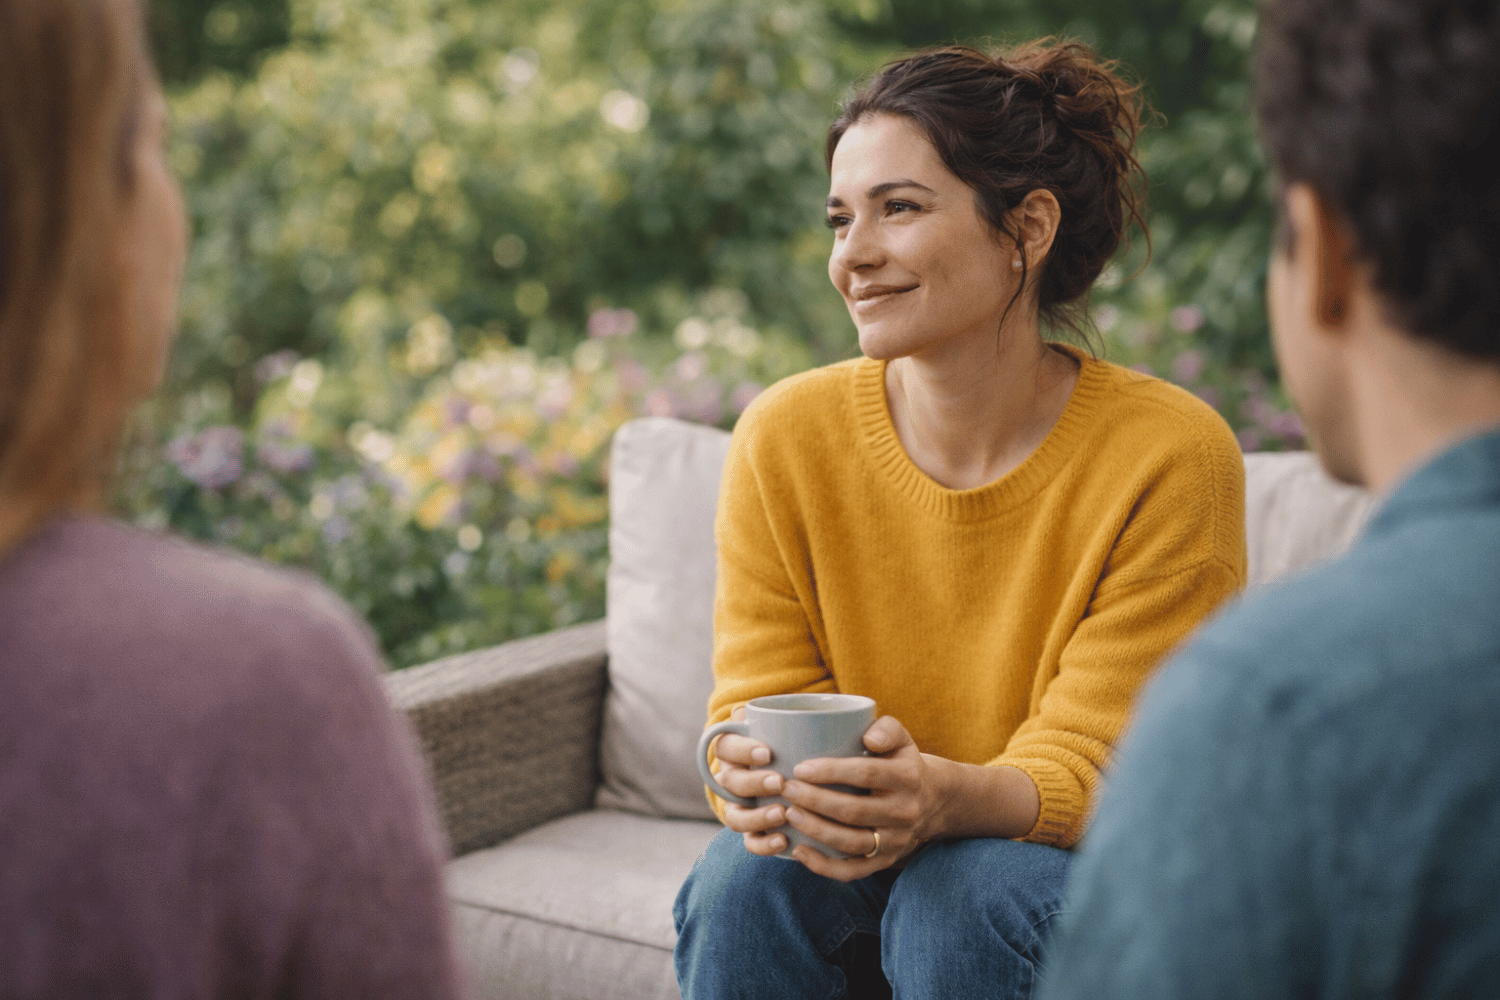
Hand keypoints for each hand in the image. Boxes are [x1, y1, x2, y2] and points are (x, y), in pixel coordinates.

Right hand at [712, 708, 795, 856]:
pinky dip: (763, 844)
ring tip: (781, 813)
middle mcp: (732, 778)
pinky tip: (783, 840)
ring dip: (756, 817)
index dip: (742, 751)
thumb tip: (809, 713)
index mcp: (735, 748)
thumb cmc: (798, 740)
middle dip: (753, 783)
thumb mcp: (797, 724)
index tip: (767, 752)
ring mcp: (741, 806)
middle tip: (779, 782)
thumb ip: (799, 715)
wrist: (805, 771)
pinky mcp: (754, 831)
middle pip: (730, 782)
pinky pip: (750, 842)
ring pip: (735, 816)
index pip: (726, 746)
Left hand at [778, 715, 939, 881]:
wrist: (931, 800)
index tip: (800, 768)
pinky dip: (824, 866)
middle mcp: (904, 812)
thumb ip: (887, 729)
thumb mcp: (901, 739)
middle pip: (855, 811)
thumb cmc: (901, 763)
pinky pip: (853, 871)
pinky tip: (799, 851)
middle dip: (816, 801)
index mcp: (907, 778)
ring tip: (788, 814)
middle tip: (786, 789)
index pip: (867, 774)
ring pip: (852, 842)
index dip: (832, 771)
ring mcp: (895, 841)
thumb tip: (868, 737)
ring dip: (816, 830)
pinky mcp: (885, 861)